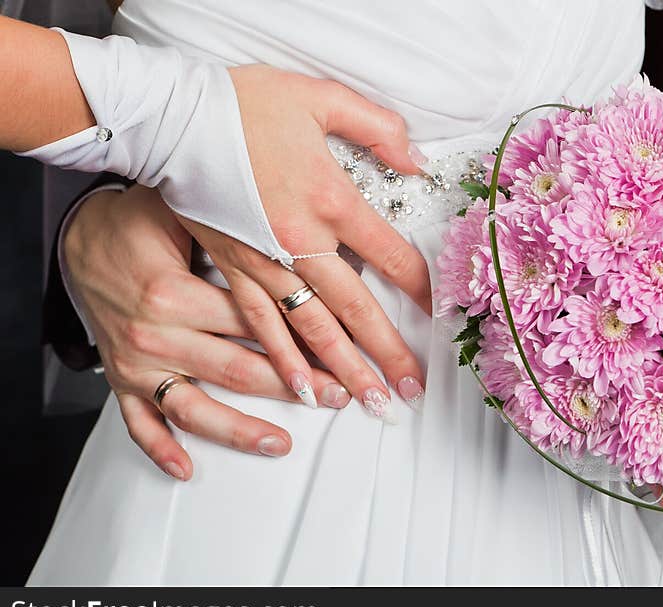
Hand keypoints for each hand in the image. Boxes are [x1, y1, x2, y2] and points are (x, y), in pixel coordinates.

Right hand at [63, 185, 351, 479]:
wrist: (78, 238)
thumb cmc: (137, 223)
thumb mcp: (186, 216)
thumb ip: (235, 237)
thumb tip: (300, 250)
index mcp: (173, 294)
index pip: (252, 325)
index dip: (301, 339)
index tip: (340, 353)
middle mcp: (153, 335)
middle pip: (235, 370)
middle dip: (292, 388)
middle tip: (335, 397)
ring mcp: (135, 364)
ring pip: (193, 408)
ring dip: (239, 430)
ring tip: (279, 443)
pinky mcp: (120, 379)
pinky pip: (139, 422)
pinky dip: (160, 449)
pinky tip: (187, 468)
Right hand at [186, 67, 431, 420]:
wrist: (172, 116)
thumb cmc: (244, 105)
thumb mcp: (320, 97)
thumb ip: (378, 127)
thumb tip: (417, 161)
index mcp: (330, 199)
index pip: (390, 256)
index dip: (421, 289)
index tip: (440, 318)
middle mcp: (301, 242)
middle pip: (355, 308)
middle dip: (386, 353)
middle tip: (411, 391)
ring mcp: (265, 262)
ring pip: (313, 328)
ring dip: (344, 369)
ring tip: (371, 403)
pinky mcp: (234, 269)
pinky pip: (263, 325)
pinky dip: (285, 360)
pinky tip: (305, 390)